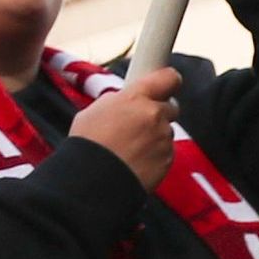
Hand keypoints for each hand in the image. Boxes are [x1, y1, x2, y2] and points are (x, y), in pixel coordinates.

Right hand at [69, 66, 180, 190]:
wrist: (94, 180)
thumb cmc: (88, 145)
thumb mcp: (94, 111)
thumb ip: (117, 102)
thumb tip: (125, 100)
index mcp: (136, 98)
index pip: (168, 77)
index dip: (167, 81)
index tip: (166, 84)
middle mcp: (154, 115)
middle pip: (169, 107)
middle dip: (158, 113)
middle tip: (139, 124)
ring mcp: (163, 138)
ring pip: (166, 132)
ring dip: (154, 137)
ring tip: (130, 149)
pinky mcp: (168, 159)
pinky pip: (166, 152)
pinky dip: (155, 156)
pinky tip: (135, 162)